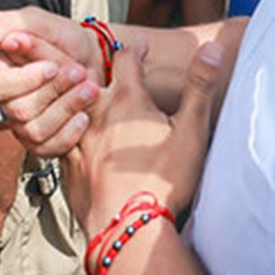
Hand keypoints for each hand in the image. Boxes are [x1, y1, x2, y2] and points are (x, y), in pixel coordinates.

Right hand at [0, 8, 101, 156]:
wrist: (95, 59)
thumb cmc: (64, 38)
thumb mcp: (37, 20)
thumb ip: (2, 25)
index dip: (28, 79)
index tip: (52, 67)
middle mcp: (1, 99)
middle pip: (18, 110)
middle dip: (55, 90)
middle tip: (79, 72)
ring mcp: (18, 123)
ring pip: (34, 130)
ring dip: (68, 107)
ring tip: (90, 90)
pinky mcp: (39, 142)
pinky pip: (49, 149)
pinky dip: (72, 132)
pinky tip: (83, 115)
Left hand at [62, 23, 238, 231]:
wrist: (127, 227)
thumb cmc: (164, 180)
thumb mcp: (191, 130)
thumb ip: (199, 86)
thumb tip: (211, 47)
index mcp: (128, 101)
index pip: (127, 59)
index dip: (135, 50)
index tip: (140, 47)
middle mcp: (97, 114)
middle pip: (94, 81)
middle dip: (104, 74)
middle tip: (113, 74)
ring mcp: (78, 140)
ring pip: (74, 109)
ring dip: (83, 102)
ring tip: (95, 104)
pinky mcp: (68, 165)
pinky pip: (64, 140)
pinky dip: (71, 134)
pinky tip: (79, 143)